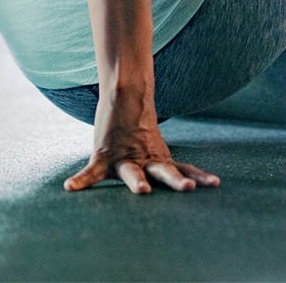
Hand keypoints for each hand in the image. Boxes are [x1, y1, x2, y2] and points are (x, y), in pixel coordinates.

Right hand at [65, 94, 218, 194]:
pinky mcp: (103, 154)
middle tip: (187, 188)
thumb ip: (161, 161)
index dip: (199, 176)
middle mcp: (145, 157)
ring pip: (132, 172)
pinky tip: (70, 188)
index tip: (216, 184)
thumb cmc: (138, 127)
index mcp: (160, 157)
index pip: (184, 168)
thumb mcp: (153, 145)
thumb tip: (171, 174)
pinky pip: (90, 171)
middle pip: (164, 171)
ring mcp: (124, 156)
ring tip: (141, 191)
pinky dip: (81, 180)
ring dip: (137, 182)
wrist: (126, 93)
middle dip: (175, 181)